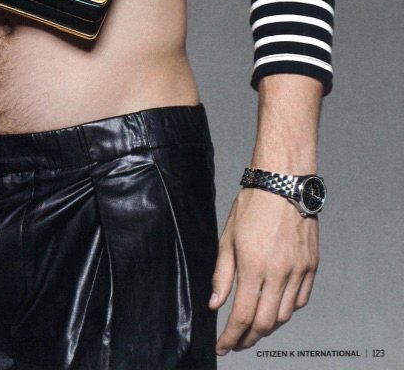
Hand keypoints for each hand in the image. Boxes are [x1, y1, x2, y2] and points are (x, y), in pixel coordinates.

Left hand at [210, 187, 318, 354]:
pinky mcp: (311, 265)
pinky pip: (301, 299)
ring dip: (268, 326)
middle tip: (237, 342)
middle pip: (266, 322)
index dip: (232, 336)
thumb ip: (222, 274)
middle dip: (249, 338)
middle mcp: (278, 272)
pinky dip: (288, 310)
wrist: (283, 181)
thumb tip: (215, 304)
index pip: (242, 315)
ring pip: (285, 315)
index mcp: (253, 265)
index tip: (223, 346)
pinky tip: (276, 307)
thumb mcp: (228, 236)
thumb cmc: (252, 204)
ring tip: (254, 326)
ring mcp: (298, 270)